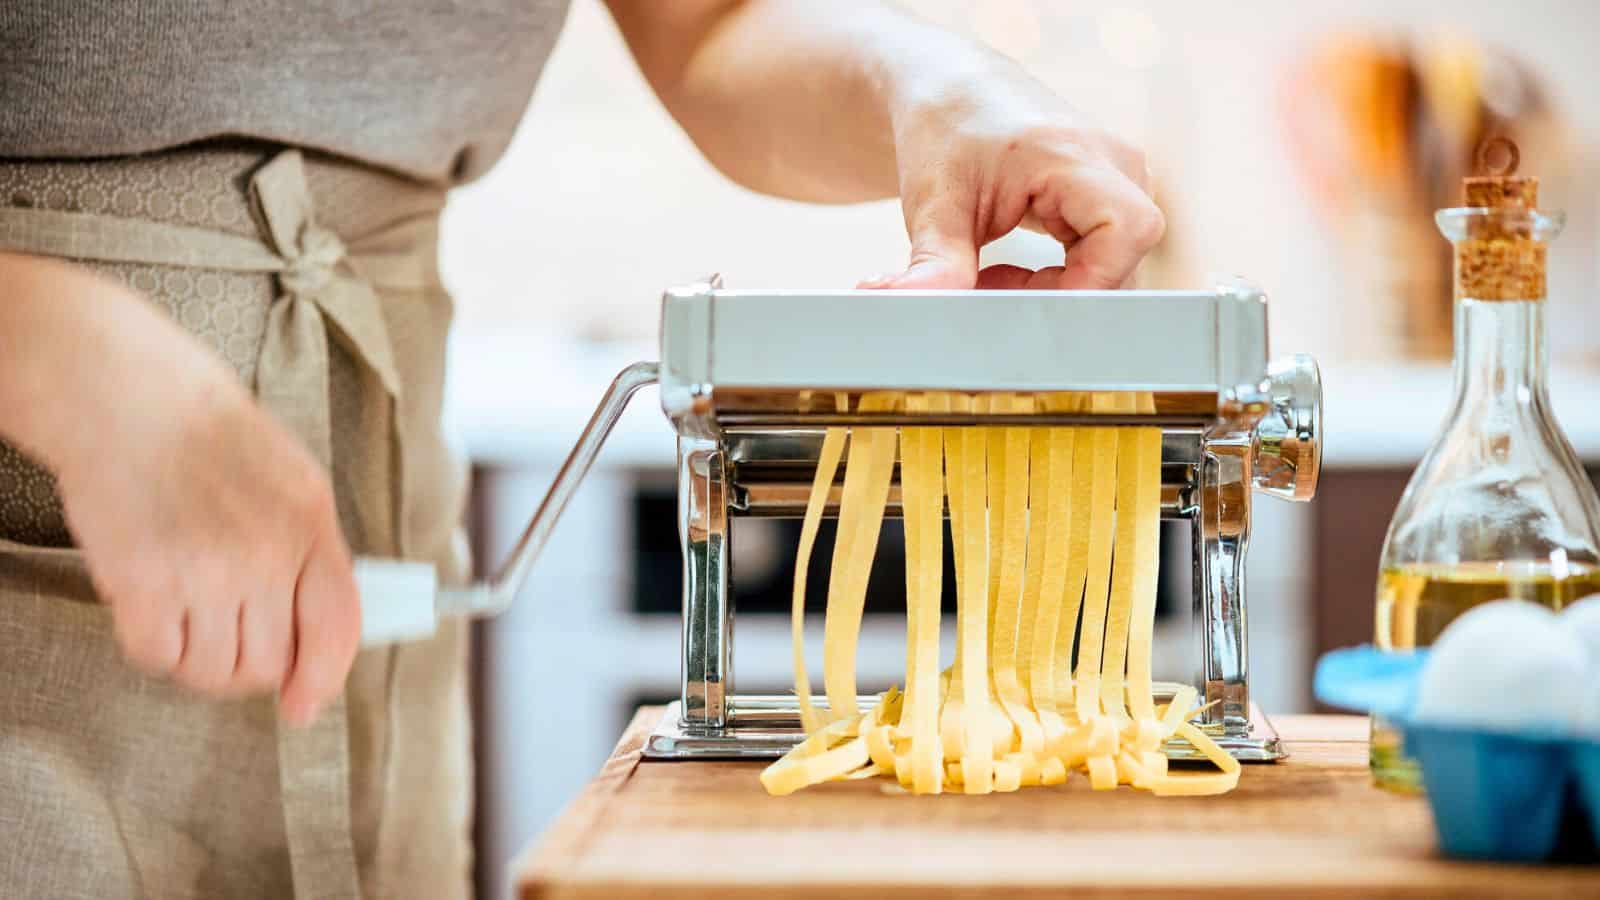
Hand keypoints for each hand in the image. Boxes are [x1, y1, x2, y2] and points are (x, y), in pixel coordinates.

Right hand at [2, 255, 359, 723]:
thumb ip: (312, 551)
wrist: (127, 396)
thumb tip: (319, 628)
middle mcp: (265, 556)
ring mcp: (204, 573)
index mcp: (310, 526)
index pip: (338, 626)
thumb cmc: (210, 433)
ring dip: (202, 661)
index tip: (305, 704)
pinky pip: (158, 657)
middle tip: (229, 639)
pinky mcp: (142, 583)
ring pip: (214, 671)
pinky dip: (156, 647)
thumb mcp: (294, 479)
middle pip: (270, 663)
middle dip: (253, 667)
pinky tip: (153, 611)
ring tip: (190, 619)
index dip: (324, 678)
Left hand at [865, 57, 1163, 290]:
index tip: (1029, 306)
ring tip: (995, 276)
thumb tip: (914, 303)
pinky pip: (1103, 258)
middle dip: (1058, 294)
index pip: (1126, 230)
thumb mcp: (933, 205)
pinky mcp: (1111, 197)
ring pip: (1114, 265)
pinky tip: (1013, 271)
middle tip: (992, 289)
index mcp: (1074, 154)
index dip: (1090, 282)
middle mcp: (1114, 163)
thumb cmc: (947, 134)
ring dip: (1056, 289)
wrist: (954, 93)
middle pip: (1121, 258)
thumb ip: (935, 263)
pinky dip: (1059, 278)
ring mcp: (1121, 179)